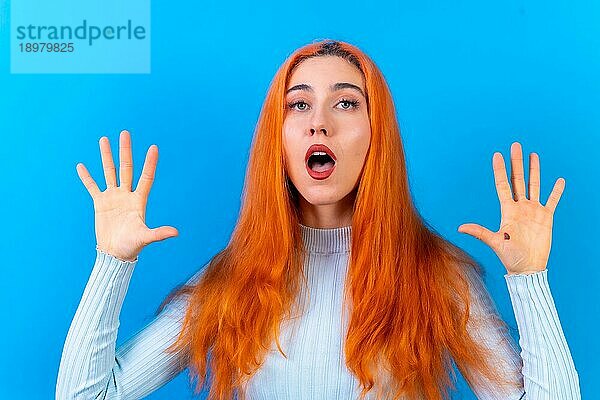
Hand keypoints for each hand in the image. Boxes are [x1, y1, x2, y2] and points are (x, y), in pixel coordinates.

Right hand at [76, 130, 177, 261]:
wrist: (115, 253)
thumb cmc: (132, 246)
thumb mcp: (145, 237)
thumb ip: (159, 233)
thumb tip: (176, 233)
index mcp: (139, 200)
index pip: (146, 177)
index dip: (150, 163)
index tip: (153, 147)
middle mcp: (126, 195)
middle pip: (126, 168)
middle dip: (125, 151)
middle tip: (125, 133)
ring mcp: (113, 197)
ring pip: (109, 172)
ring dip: (106, 156)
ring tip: (104, 139)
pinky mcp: (100, 203)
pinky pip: (92, 187)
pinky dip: (87, 177)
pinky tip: (81, 165)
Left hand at [457, 142, 564, 274]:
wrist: (527, 268)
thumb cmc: (510, 256)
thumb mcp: (494, 241)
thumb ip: (479, 232)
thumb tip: (460, 228)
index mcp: (507, 210)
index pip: (503, 185)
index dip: (500, 170)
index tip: (497, 155)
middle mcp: (519, 207)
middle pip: (518, 180)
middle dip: (516, 163)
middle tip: (515, 145)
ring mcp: (533, 211)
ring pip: (534, 185)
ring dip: (534, 170)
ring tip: (533, 155)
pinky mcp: (546, 217)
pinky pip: (552, 201)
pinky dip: (556, 191)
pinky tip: (559, 180)